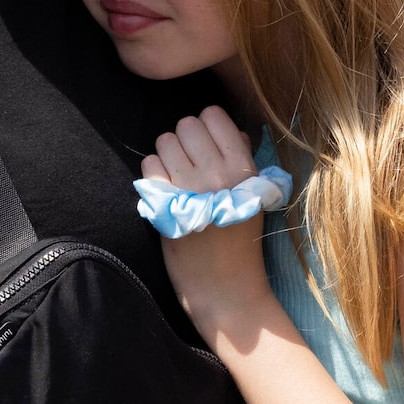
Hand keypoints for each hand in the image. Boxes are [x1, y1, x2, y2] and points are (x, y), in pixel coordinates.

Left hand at [148, 107, 273, 334]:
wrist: (225, 288)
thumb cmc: (241, 241)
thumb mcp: (254, 197)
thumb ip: (243, 157)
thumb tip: (228, 129)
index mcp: (244, 168)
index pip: (213, 115)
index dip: (208, 127)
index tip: (208, 146)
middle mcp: (216, 173)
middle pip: (186, 125)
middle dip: (186, 139)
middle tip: (191, 163)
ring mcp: (189, 188)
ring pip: (164, 140)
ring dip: (168, 154)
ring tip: (178, 176)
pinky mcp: (165, 204)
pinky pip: (149, 164)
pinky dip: (154, 173)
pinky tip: (166, 190)